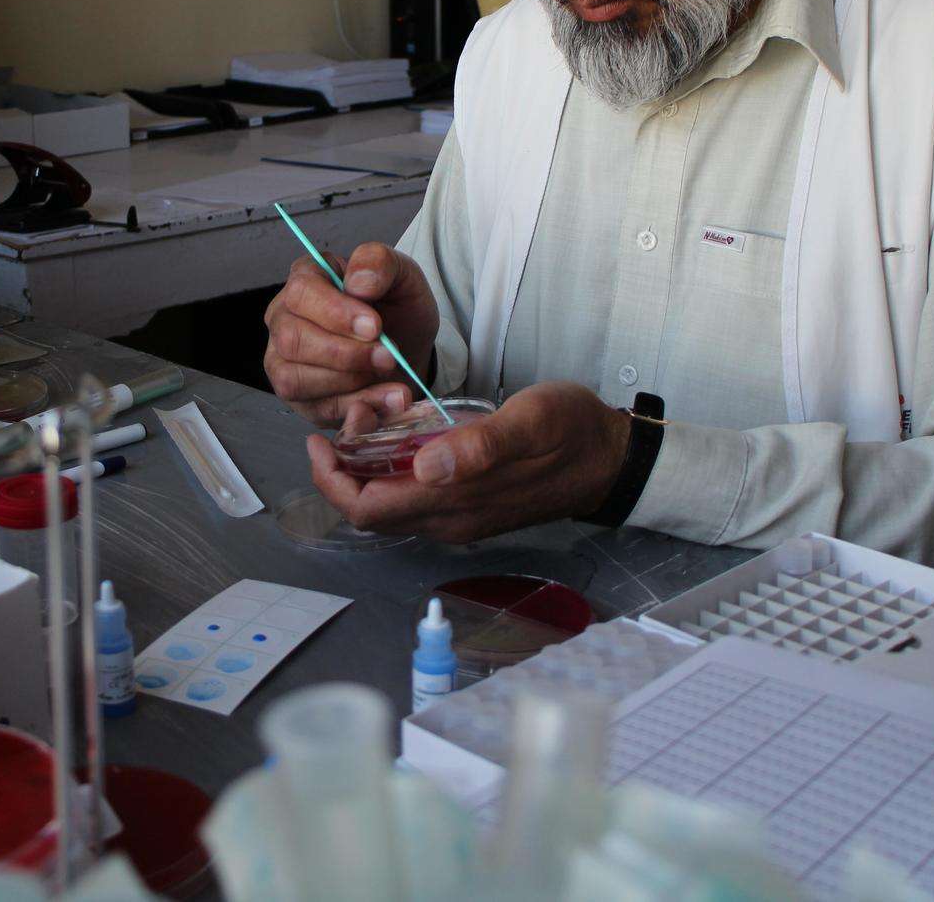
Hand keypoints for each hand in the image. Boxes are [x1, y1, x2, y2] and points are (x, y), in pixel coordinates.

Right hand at [262, 242, 439, 425]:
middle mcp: (284, 319)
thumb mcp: (401, 275)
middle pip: (292, 340)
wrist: (408, 348)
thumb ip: (379, 263)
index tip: (375, 326)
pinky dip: (357, 406)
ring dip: (349, 382)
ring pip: (295, 379)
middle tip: (388, 355)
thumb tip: (357, 282)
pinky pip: (316, 409)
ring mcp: (284, 361)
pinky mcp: (300, 398)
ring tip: (390, 373)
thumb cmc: (396, 307)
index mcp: (305, 279)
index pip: (301, 293)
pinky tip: (389, 397)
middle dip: (345, 354)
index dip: (335, 313)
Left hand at [306, 381, 630, 541]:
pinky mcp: (469, 504)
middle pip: (370, 508)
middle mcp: (449, 519)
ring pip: (391, 500)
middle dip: (347, 465)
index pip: (366, 510)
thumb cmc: (573, 432)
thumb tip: (427, 465)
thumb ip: (479, 448)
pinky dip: (395, 465)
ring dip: (371, 463)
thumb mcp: (530, 423)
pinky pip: (413, 493)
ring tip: (380, 414)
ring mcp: (459, 515)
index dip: (332, 479)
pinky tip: (408, 428)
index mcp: (455, 503)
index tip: (321, 438)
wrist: (612, 459)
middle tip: (357, 415)